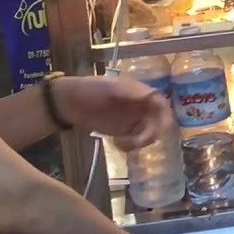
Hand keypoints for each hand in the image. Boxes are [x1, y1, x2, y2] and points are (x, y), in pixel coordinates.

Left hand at [55, 76, 174, 151]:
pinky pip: (135, 142)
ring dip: (141, 142)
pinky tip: (117, 145)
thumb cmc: (91, 89)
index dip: (164, 116)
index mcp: (142, 93)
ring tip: (122, 144)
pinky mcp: (124, 132)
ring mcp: (134, 120)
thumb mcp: (110, 87)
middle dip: (153, 133)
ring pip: (150, 134)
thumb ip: (131, 92)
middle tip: (139, 141)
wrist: (69, 102)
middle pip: (160, 122)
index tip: (158, 128)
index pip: (162, 104)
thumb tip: (152, 95)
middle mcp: (142, 107)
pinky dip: (130, 146)